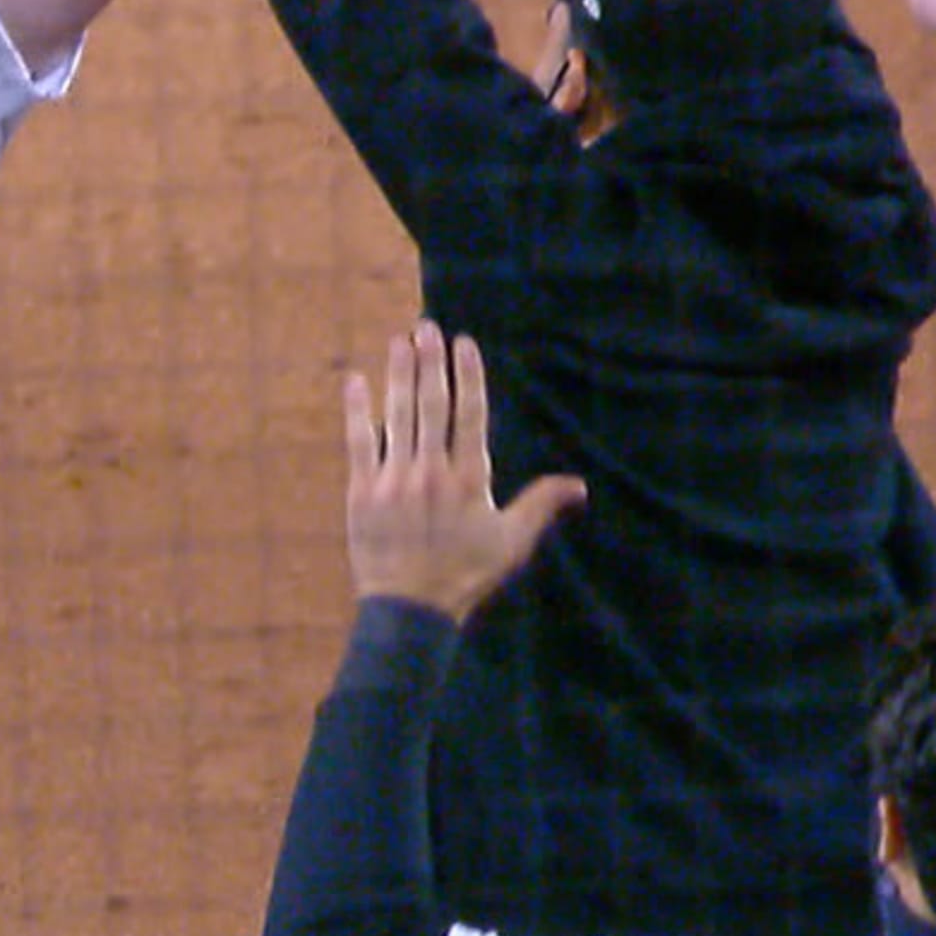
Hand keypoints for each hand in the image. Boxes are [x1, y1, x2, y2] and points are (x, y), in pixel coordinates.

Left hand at [341, 323, 582, 621]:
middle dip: (431, 363)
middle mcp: (432, 472)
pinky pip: (358, 441)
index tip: (465, 343)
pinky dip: (357, 410)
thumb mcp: (511, 542)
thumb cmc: (466, 573)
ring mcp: (394, 479)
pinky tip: (356, 381)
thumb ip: (541, 505)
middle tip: (427, 328)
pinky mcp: (362, 490)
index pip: (470, 415)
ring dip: (398, 375)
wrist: (411, 607)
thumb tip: (579, 484)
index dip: (468, 376)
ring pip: (396, 415)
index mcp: (469, 479)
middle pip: (432, 405)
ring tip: (400, 341)